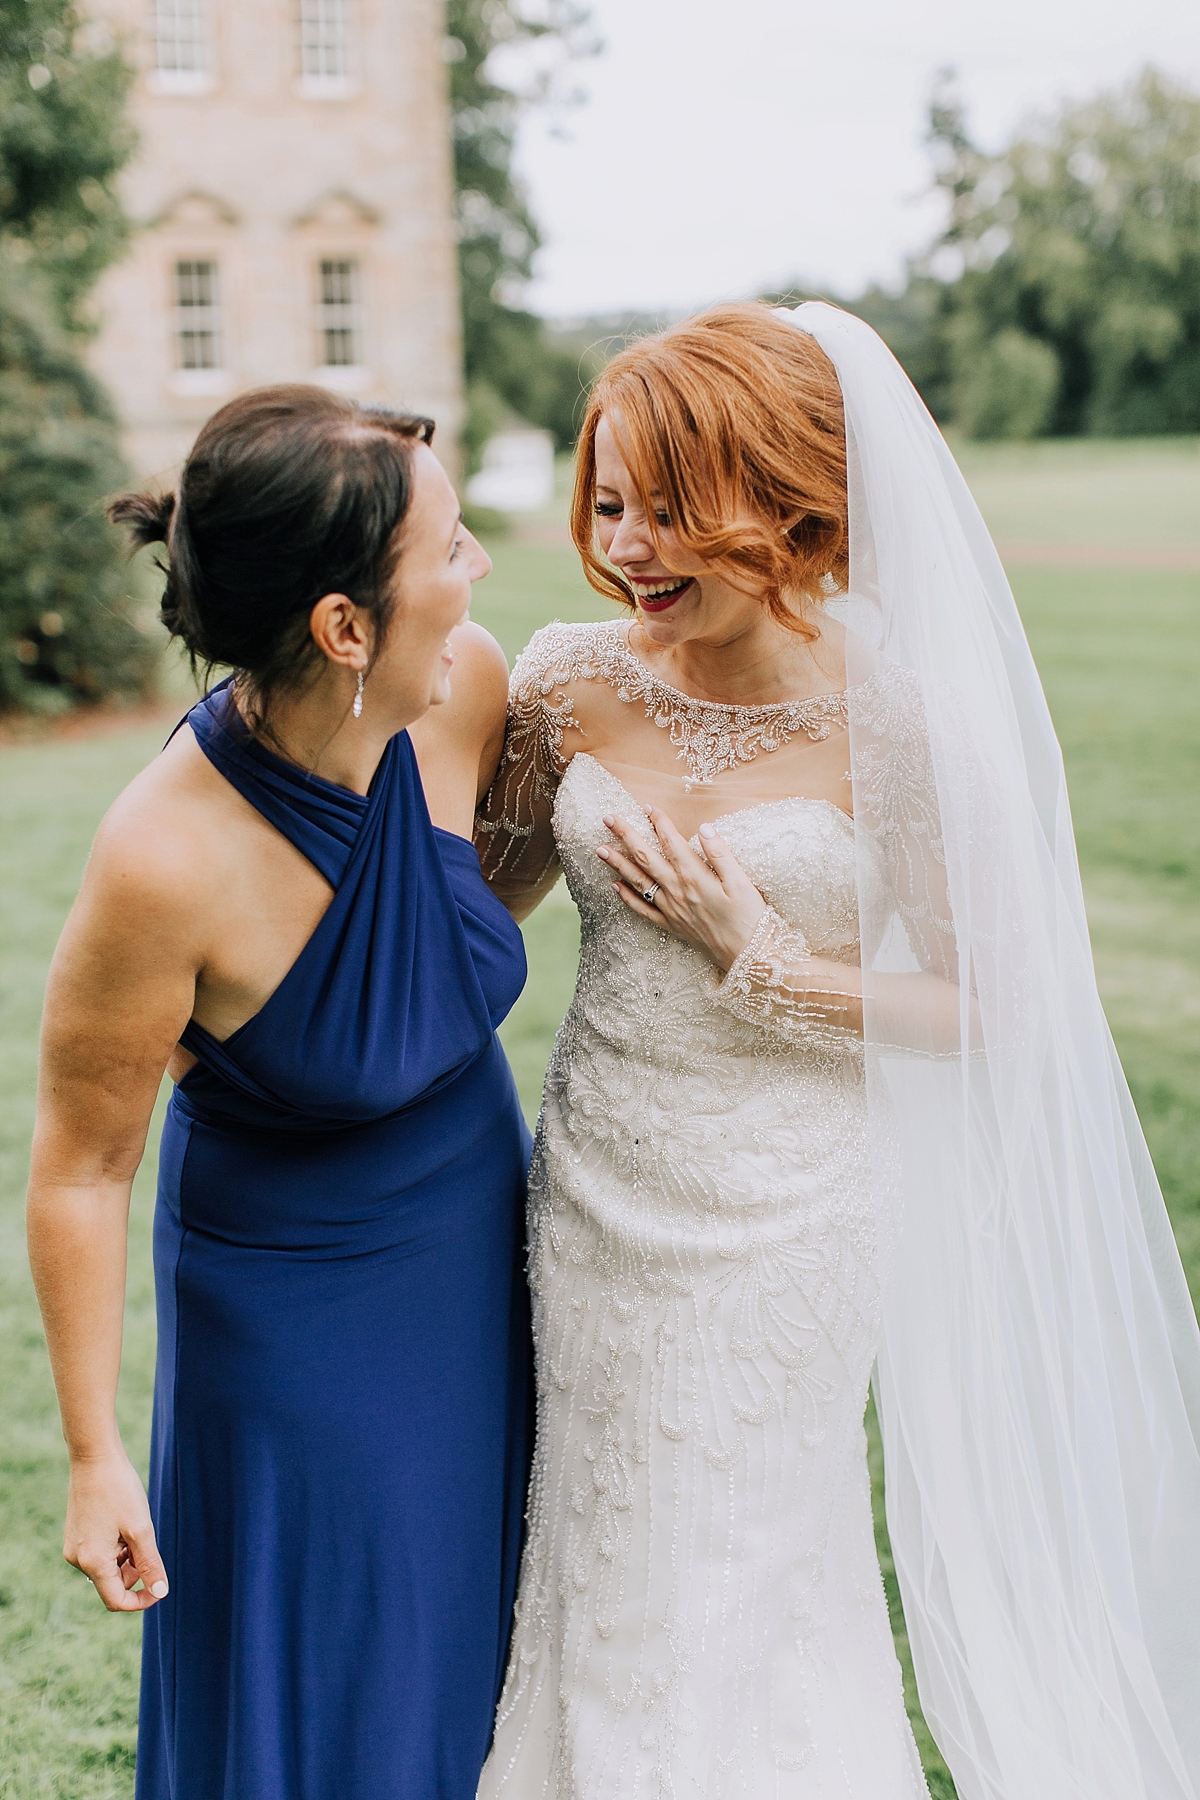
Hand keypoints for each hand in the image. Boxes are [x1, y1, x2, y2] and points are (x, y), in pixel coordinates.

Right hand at [64, 1451, 168, 1611]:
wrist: (94, 1458)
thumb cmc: (119, 1491)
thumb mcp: (141, 1529)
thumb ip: (150, 1564)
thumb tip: (160, 1592)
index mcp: (92, 1562)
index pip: (116, 1600)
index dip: (141, 1600)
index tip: (160, 1588)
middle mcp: (78, 1560)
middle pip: (113, 1583)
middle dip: (135, 1572)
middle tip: (147, 1541)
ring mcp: (74, 1547)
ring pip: (108, 1568)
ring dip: (127, 1557)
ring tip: (135, 1526)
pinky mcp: (76, 1535)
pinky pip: (100, 1553)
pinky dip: (116, 1547)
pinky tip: (123, 1522)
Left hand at [597, 808, 766, 972]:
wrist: (746, 955)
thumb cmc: (749, 917)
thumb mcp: (742, 881)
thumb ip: (721, 853)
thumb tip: (704, 828)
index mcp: (694, 876)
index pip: (671, 842)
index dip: (658, 822)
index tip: (646, 806)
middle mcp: (677, 890)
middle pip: (646, 858)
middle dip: (626, 836)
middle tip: (608, 818)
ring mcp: (670, 909)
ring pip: (638, 882)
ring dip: (618, 864)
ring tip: (600, 849)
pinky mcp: (670, 925)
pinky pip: (642, 910)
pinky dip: (627, 898)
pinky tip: (615, 886)